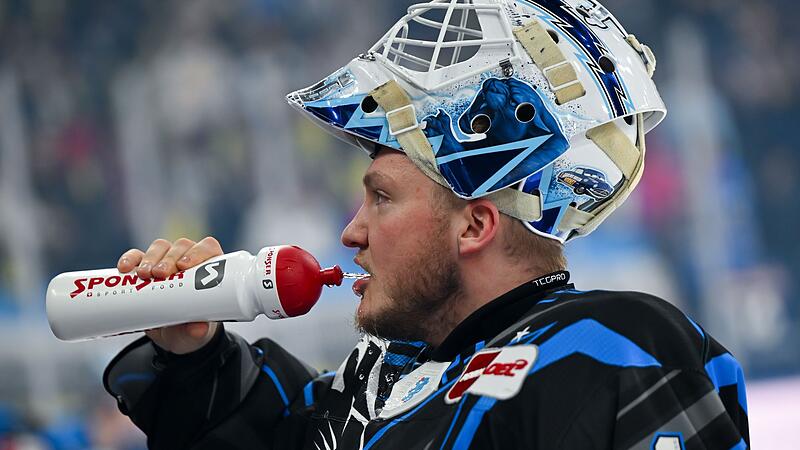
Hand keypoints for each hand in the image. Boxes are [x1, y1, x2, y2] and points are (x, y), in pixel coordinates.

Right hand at [117, 237, 223, 353]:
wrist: (173, 335)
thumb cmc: (192, 326)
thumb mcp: (196, 332)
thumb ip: (198, 331)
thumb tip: (197, 329)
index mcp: (209, 268)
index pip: (208, 248)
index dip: (198, 252)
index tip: (185, 266)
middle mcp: (188, 260)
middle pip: (181, 247)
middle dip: (170, 258)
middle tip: (160, 273)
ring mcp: (166, 261)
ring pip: (160, 247)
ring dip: (150, 258)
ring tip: (143, 274)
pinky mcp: (145, 268)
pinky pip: (136, 256)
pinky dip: (130, 259)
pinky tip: (124, 268)